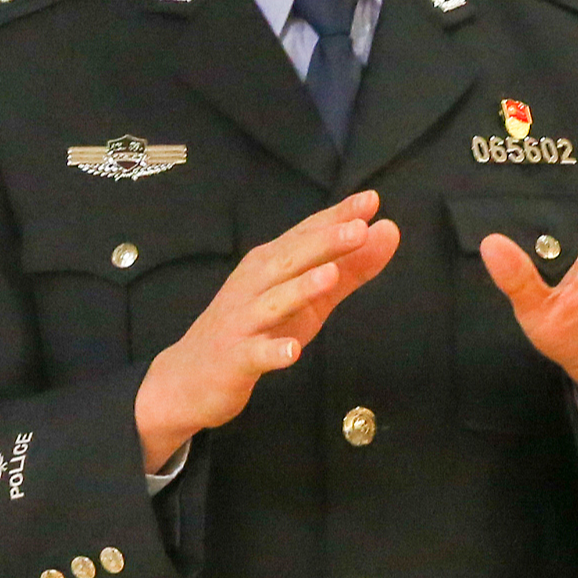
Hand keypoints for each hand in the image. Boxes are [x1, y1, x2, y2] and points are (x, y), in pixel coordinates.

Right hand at [134, 193, 400, 472]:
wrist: (189, 378)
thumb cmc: (255, 331)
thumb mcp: (307, 300)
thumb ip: (349, 269)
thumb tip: (387, 231)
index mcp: (271, 266)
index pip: (306, 235)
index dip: (337, 218)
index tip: (370, 200)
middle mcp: (254, 286)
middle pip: (290, 260)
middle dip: (324, 243)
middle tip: (359, 228)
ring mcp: (242, 322)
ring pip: (273, 302)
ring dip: (300, 289)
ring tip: (330, 276)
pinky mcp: (234, 359)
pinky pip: (254, 354)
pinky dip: (271, 351)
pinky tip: (291, 352)